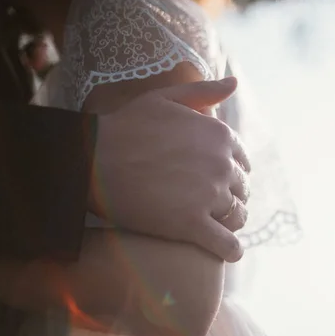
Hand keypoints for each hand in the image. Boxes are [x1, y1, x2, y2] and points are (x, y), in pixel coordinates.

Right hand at [91, 77, 249, 261]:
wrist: (90, 160)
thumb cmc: (125, 126)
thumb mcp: (165, 98)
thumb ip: (204, 91)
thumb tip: (235, 82)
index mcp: (220, 135)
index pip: (243, 162)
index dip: (231, 174)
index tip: (217, 182)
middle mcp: (222, 164)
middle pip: (242, 189)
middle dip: (230, 197)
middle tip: (212, 206)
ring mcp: (209, 195)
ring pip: (238, 216)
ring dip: (230, 222)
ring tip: (217, 226)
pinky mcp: (192, 225)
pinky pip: (227, 245)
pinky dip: (231, 250)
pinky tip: (229, 253)